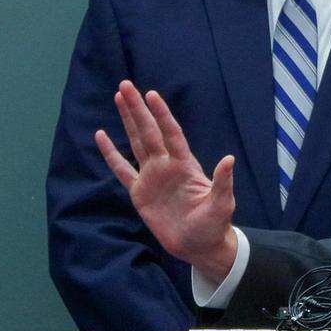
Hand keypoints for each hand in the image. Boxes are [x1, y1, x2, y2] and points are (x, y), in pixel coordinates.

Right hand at [95, 80, 237, 282]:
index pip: (171, 134)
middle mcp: (166, 166)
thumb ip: (222, 182)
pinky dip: (111, 154)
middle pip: (149, 131)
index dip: (161, 114)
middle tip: (125, 85)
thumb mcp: (221, 204)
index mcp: (185, 165)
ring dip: (127, 121)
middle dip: (137, 109)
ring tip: (118, 98)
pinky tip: (101, 136)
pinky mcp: (139, 193)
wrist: (198, 245)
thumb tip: (229, 159)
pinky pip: (122, 169)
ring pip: (136, 142)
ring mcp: (152, 177)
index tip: (151, 94)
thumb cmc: (213, 224)